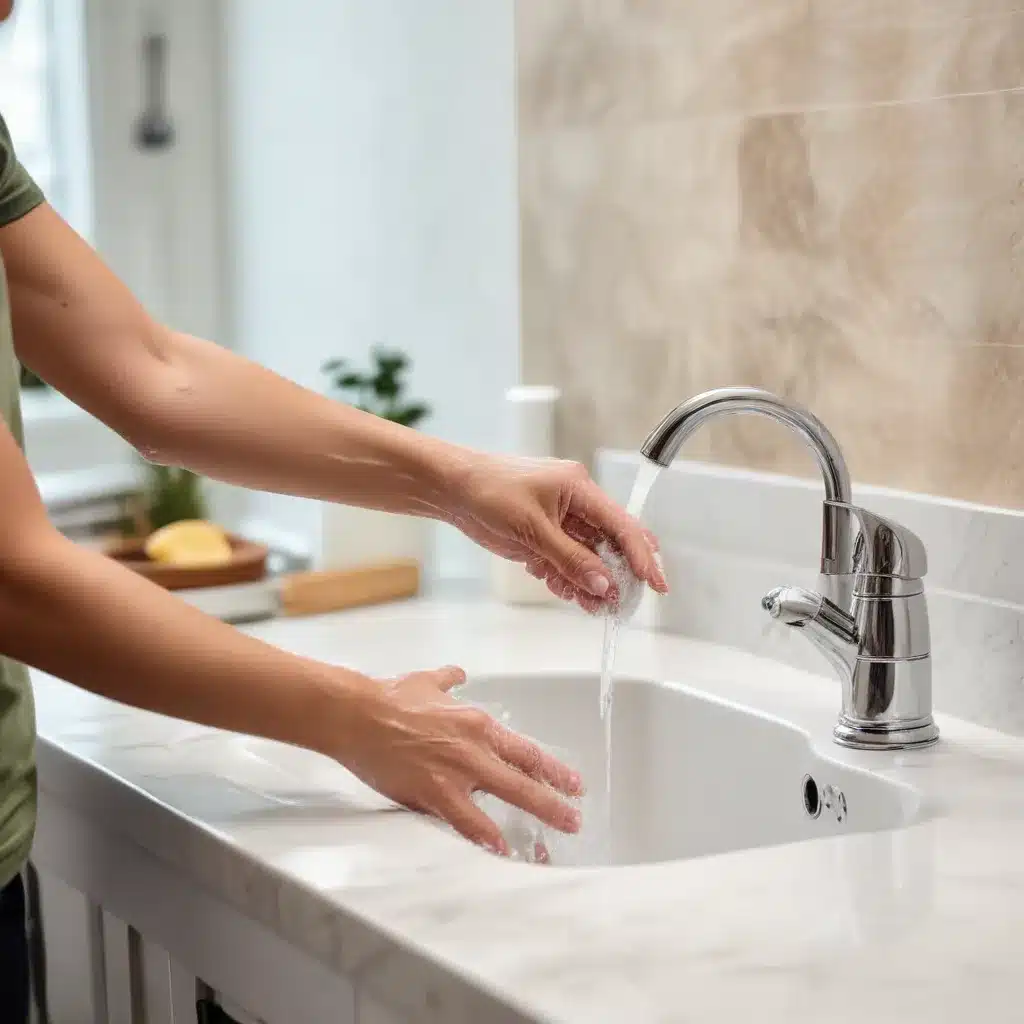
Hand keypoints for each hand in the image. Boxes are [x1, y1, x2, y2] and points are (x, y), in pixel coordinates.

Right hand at [335, 665, 582, 853]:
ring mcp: (456, 771)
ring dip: (535, 818)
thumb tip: (459, 674)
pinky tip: (501, 851)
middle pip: (525, 776)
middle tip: (574, 817)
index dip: (551, 768)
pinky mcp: (432, 792)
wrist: (356, 713)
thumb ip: (448, 680)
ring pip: (506, 797)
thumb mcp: (427, 681)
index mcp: (476, 723)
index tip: (571, 782)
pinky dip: (486, 836)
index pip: (524, 750)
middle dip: (554, 799)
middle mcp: (474, 747)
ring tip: (552, 843)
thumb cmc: (389, 696)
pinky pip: (466, 820)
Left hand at [447, 454, 667, 611]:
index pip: (620, 525)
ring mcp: (558, 520)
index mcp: (578, 488)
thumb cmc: (487, 490)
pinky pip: (564, 560)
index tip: (654, 582)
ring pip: (586, 556)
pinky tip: (570, 594)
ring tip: (594, 607)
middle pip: (608, 543)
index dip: (641, 555)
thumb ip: (569, 558)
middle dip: (615, 574)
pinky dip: (567, 578)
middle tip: (622, 603)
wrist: (450, 489)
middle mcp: (574, 502)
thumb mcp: (532, 529)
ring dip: (590, 582)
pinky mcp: (541, 535)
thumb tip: (603, 583)